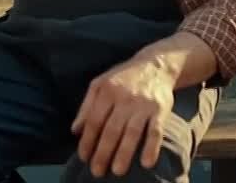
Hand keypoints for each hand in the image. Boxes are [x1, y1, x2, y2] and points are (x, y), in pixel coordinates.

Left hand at [70, 55, 176, 176]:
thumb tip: (75, 130)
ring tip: (117, 171)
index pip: (94, 121)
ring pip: (132, 132)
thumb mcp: (100, 84)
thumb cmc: (123, 78)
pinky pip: (156, 131)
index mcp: (106, 91)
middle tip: (97, 172)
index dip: (87, 141)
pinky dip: (152, 147)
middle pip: (111, 129)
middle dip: (103, 152)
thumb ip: (86, 106)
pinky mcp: (160, 109)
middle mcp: (124, 97)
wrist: (155, 65)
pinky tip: (146, 163)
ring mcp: (143, 104)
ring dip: (124, 153)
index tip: (83, 158)